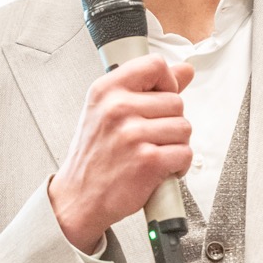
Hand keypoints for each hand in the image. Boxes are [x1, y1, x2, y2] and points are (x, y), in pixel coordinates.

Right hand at [49, 56, 194, 252]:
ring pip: (184, 127)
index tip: (161, 96)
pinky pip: (184, 153)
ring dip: (175, 145)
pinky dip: (178, 166)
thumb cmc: (94, 156)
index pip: (155, 64)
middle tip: (149, 137)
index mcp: (106, 90)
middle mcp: (117, 108)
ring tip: (152, 152)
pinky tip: (158, 169)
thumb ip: (148, 88)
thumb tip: (184, 70)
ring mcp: (132, 134)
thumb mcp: (108, 111)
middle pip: (176, 101)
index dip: (167, 81)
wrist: (78, 198)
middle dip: (170, 122)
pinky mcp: (148, 160)